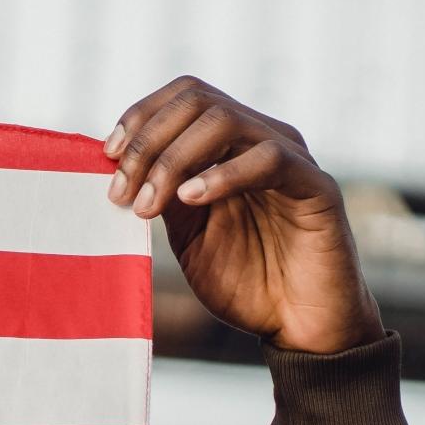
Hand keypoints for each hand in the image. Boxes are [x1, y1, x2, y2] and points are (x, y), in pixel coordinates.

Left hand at [103, 76, 383, 354]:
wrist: (300, 328)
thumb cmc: (246, 281)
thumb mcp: (188, 233)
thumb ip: (163, 193)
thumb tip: (117, 163)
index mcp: (231, 144)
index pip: (184, 96)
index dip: (141, 116)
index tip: (107, 156)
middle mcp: (261, 138)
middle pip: (197, 99)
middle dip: (148, 140)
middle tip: (122, 191)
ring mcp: (292, 157)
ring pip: (225, 120)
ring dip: (174, 159)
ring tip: (148, 204)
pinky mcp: (317, 186)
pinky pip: (269, 159)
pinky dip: (222, 174)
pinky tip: (191, 199)